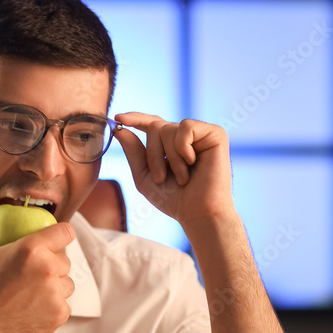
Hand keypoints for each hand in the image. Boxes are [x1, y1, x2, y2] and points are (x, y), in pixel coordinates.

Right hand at [0, 206, 75, 332]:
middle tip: (35, 272)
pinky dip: (52, 308)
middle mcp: (48, 269)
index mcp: (32, 248)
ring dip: (55, 286)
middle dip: (53, 265)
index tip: (56, 239)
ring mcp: (55, 294)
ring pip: (66, 285)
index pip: (65, 232)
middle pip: (65, 261)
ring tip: (32, 292)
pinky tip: (33, 309)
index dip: (62, 234)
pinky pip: (63, 306)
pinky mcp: (59, 315)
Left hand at [114, 113, 236, 228]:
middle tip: (161, 178)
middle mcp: (186, 136)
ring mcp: (201, 134)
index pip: (152, 124)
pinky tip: (194, 163)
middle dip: (152, 155)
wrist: (198, 213)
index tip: (117, 118)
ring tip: (182, 178)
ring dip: (169, 158)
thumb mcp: (145, 177)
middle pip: (155, 126)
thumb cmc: (174, 199)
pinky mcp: (215, 134)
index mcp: (171, 145)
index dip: (136, 119)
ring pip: (167, 128)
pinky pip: (186, 127)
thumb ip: (133, 152)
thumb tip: (120, 128)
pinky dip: (183, 148)